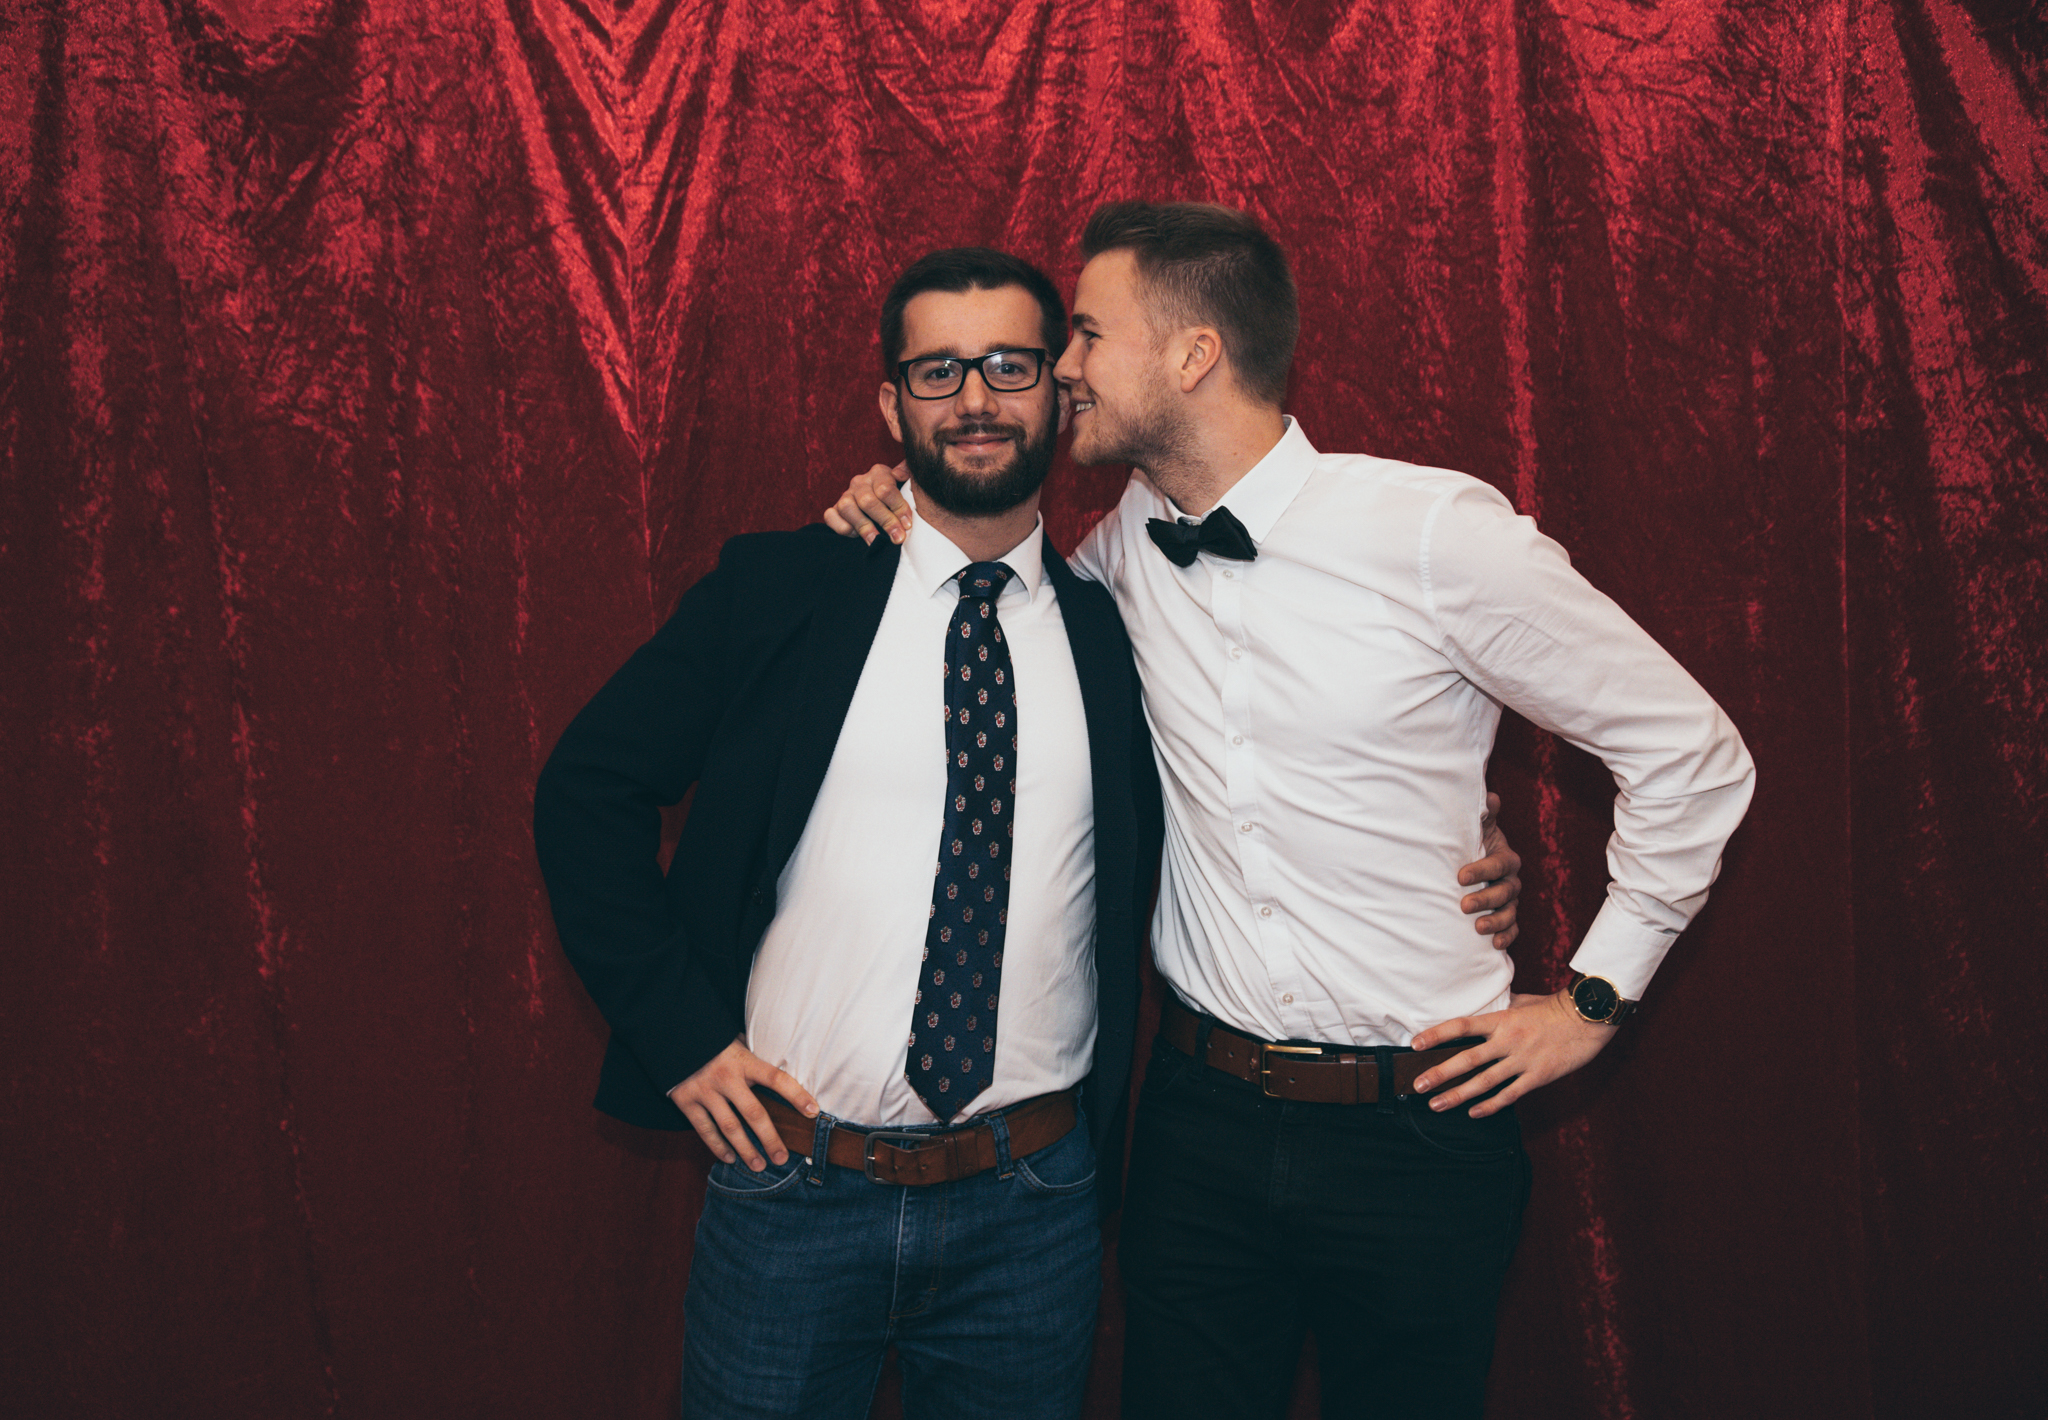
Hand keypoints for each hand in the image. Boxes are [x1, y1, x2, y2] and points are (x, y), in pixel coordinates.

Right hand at [667, 1039, 819, 1169]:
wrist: (674, 1036)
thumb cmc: (714, 1042)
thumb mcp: (738, 1043)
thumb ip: (754, 1062)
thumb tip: (782, 1077)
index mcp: (743, 1061)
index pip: (776, 1079)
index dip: (796, 1095)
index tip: (813, 1112)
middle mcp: (725, 1077)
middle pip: (754, 1113)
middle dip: (770, 1138)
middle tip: (782, 1158)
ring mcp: (705, 1090)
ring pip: (729, 1127)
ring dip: (746, 1149)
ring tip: (759, 1166)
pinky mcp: (685, 1101)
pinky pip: (704, 1129)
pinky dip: (717, 1146)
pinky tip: (729, 1158)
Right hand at [822, 462, 911, 543]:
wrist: (880, 504)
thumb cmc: (898, 496)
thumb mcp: (908, 482)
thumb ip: (908, 472)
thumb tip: (898, 474)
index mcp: (879, 473)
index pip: (886, 489)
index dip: (898, 508)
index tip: (907, 525)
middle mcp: (860, 482)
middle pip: (868, 501)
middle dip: (885, 521)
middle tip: (897, 537)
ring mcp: (845, 495)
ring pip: (847, 507)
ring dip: (864, 527)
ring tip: (876, 542)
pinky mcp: (834, 509)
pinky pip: (830, 516)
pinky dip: (842, 527)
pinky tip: (856, 535)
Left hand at [1408, 989, 1615, 1117]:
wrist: (1588, 1018)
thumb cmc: (1554, 1008)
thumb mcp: (1522, 1003)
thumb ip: (1501, 1011)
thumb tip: (1485, 1012)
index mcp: (1501, 1020)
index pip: (1461, 1026)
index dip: (1436, 1035)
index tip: (1415, 1044)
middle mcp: (1508, 1040)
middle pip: (1466, 1059)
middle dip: (1439, 1073)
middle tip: (1417, 1084)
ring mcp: (1523, 1060)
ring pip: (1484, 1082)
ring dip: (1458, 1095)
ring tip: (1436, 1105)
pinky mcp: (1538, 1077)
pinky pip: (1510, 1095)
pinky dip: (1491, 1106)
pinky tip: (1474, 1113)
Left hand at [1457, 791, 1521, 948]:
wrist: (1473, 865)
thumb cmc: (1474, 844)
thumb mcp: (1478, 829)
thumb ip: (1483, 816)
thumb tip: (1489, 797)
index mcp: (1506, 858)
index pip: (1499, 864)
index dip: (1482, 870)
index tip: (1460, 876)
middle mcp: (1511, 881)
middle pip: (1505, 892)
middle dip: (1485, 899)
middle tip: (1463, 905)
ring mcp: (1510, 901)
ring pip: (1510, 912)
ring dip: (1496, 921)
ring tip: (1477, 928)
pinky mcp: (1506, 917)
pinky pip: (1513, 929)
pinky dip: (1506, 937)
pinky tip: (1495, 945)